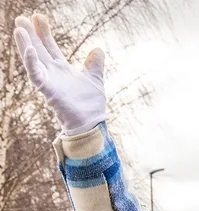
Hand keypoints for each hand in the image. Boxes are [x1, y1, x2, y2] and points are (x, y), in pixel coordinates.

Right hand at [13, 13, 106, 135]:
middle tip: (21, 17)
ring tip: (18, 28)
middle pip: (39, 49)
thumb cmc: (91, 105)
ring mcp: (49, 81)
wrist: (92, 123)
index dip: (44, 32)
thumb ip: (94, 64)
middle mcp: (53, 73)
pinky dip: (31, 62)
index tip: (38, 16)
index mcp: (62, 69)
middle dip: (30, 34)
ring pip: (33, 59)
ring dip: (25, 44)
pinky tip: (29, 49)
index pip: (50, 46)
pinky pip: (36, 74)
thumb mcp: (95, 79)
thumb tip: (98, 49)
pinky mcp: (47, 90)